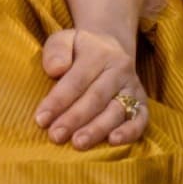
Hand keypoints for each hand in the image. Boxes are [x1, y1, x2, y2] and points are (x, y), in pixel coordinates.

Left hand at [36, 23, 147, 148]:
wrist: (110, 48)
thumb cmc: (79, 50)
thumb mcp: (64, 40)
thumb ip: (56, 51)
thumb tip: (55, 69)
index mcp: (99, 53)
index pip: (77, 80)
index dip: (58, 101)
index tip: (41, 119)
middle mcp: (120, 69)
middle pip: (96, 98)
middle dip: (75, 119)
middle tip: (56, 136)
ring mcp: (133, 87)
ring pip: (116, 111)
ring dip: (97, 129)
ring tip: (78, 143)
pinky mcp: (142, 103)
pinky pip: (140, 119)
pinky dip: (129, 132)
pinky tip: (113, 142)